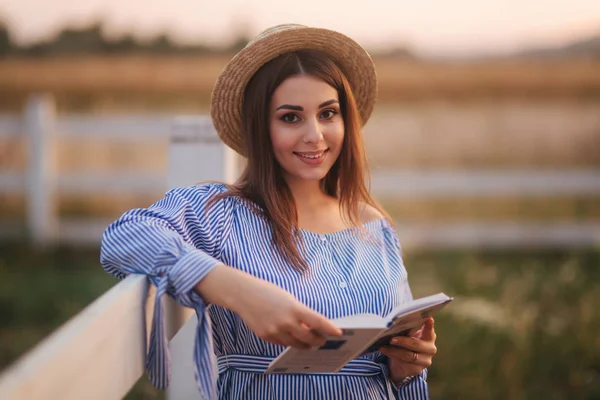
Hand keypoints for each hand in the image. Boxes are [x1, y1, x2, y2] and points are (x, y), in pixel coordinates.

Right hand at [195, 264, 341, 347]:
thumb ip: (299, 313)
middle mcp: (285, 322)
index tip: (338, 332)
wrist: (243, 294)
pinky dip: (290, 342)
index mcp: (293, 308)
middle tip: (323, 340)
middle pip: (308, 338)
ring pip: (296, 344)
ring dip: (305, 345)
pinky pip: (282, 343)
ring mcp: (275, 331)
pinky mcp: (266, 336)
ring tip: (311, 343)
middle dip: (318, 340)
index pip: (317, 321)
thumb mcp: (287, 299)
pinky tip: (294, 340)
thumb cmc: (268, 293)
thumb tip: (311, 328)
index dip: (329, 328)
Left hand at [380, 317, 436, 383]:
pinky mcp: (416, 370)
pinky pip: (405, 364)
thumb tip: (395, 324)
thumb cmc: (406, 344)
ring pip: (409, 356)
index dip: (429, 325)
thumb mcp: (408, 335)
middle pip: (417, 344)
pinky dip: (393, 357)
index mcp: (429, 337)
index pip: (429, 331)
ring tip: (383, 347)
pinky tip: (385, 352)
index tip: (428, 319)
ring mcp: (424, 361)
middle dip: (403, 341)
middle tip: (392, 339)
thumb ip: (407, 330)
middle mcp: (430, 349)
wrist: (402, 363)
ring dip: (394, 351)